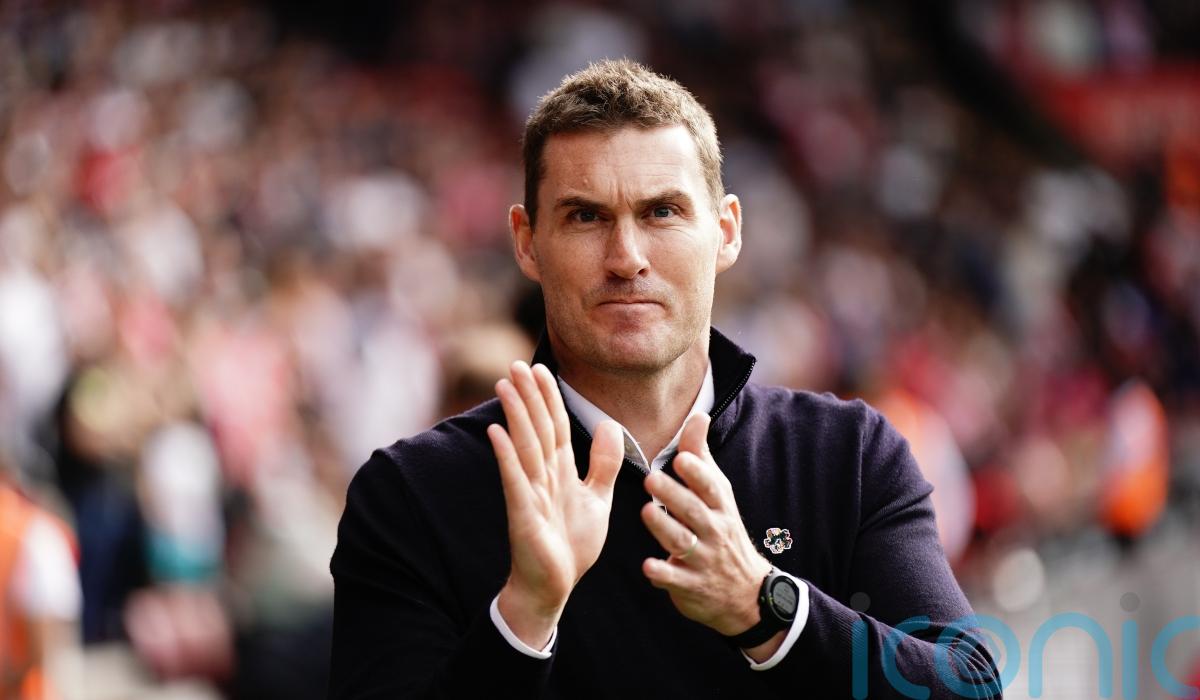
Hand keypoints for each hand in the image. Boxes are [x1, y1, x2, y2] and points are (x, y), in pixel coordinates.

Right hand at [487, 361, 623, 647]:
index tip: (540, 369)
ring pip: (525, 446)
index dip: (549, 397)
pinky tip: (497, 432)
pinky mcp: (523, 512)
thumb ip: (603, 463)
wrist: (555, 586)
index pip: (556, 425)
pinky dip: (506, 455)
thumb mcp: (598, 499)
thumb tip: (610, 425)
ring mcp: (531, 492)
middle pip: (538, 428)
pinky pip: (514, 479)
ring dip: (516, 415)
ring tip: (506, 385)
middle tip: (517, 365)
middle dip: (528, 396)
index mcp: (561, 471)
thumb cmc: (572, 545)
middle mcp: (543, 476)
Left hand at [641, 413, 772, 639]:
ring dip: (664, 528)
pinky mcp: (690, 586)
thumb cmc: (722, 531)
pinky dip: (663, 574)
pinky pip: (676, 580)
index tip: (681, 457)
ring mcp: (703, 560)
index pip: (711, 487)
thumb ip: (701, 456)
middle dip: (674, 495)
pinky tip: (648, 566)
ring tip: (647, 512)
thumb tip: (698, 414)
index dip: (697, 473)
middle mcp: (714, 532)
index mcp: (720, 507)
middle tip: (651, 479)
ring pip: (683, 543)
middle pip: (694, 512)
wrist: (745, 593)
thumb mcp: (718, 494)